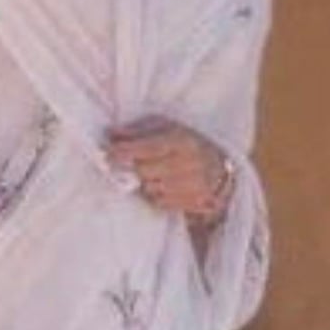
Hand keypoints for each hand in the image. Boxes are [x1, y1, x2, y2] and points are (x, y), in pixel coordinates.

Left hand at [106, 117, 234, 222]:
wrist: (221, 169)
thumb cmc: (188, 143)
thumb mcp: (169, 127)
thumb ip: (140, 129)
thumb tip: (111, 134)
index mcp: (183, 140)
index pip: (147, 147)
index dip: (124, 151)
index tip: (108, 152)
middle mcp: (189, 163)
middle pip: (145, 171)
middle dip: (132, 167)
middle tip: (126, 164)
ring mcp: (192, 186)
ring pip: (149, 188)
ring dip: (144, 182)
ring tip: (152, 173)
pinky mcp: (192, 203)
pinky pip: (158, 202)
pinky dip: (154, 195)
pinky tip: (162, 185)